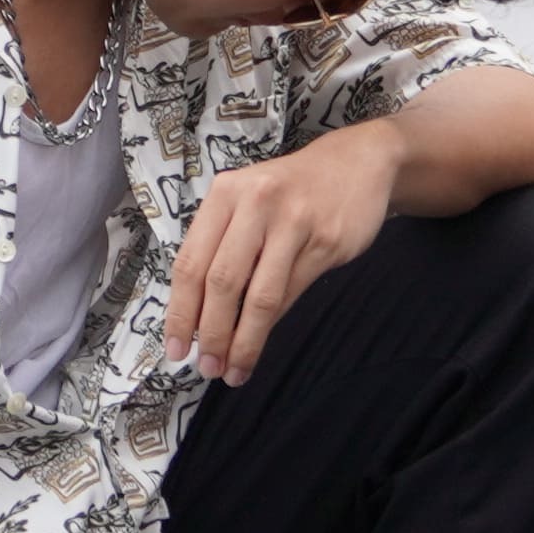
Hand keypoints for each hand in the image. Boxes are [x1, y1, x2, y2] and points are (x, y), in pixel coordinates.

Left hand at [162, 120, 398, 384]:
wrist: (357, 162)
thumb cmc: (291, 189)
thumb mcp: (248, 200)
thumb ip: (222, 244)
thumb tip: (196, 311)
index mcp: (224, 194)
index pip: (190, 262)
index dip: (180, 311)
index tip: (176, 348)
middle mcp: (254, 204)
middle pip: (221, 281)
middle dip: (210, 333)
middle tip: (207, 368)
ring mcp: (292, 222)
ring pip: (259, 295)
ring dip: (243, 340)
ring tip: (233, 370)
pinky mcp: (325, 241)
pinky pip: (291, 292)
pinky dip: (271, 326)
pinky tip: (261, 345)